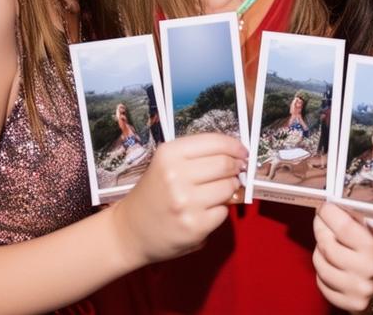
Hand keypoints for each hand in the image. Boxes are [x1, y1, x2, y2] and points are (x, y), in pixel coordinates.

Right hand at [109, 132, 246, 265]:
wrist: (129, 231)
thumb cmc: (154, 194)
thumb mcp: (166, 165)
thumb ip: (197, 156)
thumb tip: (238, 155)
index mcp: (168, 154)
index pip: (214, 142)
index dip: (234, 146)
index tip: (242, 151)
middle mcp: (175, 175)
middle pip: (226, 164)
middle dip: (236, 167)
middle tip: (236, 171)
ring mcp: (185, 202)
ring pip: (229, 188)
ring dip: (230, 189)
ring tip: (218, 192)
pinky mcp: (194, 226)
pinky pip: (223, 212)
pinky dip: (220, 211)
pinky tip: (206, 211)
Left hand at [311, 203, 372, 311]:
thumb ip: (357, 217)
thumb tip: (333, 206)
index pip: (342, 226)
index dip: (329, 213)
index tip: (325, 207)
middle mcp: (366, 271)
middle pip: (327, 244)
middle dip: (320, 227)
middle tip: (321, 220)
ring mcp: (357, 289)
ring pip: (320, 264)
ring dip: (319, 249)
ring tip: (328, 242)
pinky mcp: (350, 303)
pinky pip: (321, 283)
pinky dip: (322, 271)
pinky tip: (331, 263)